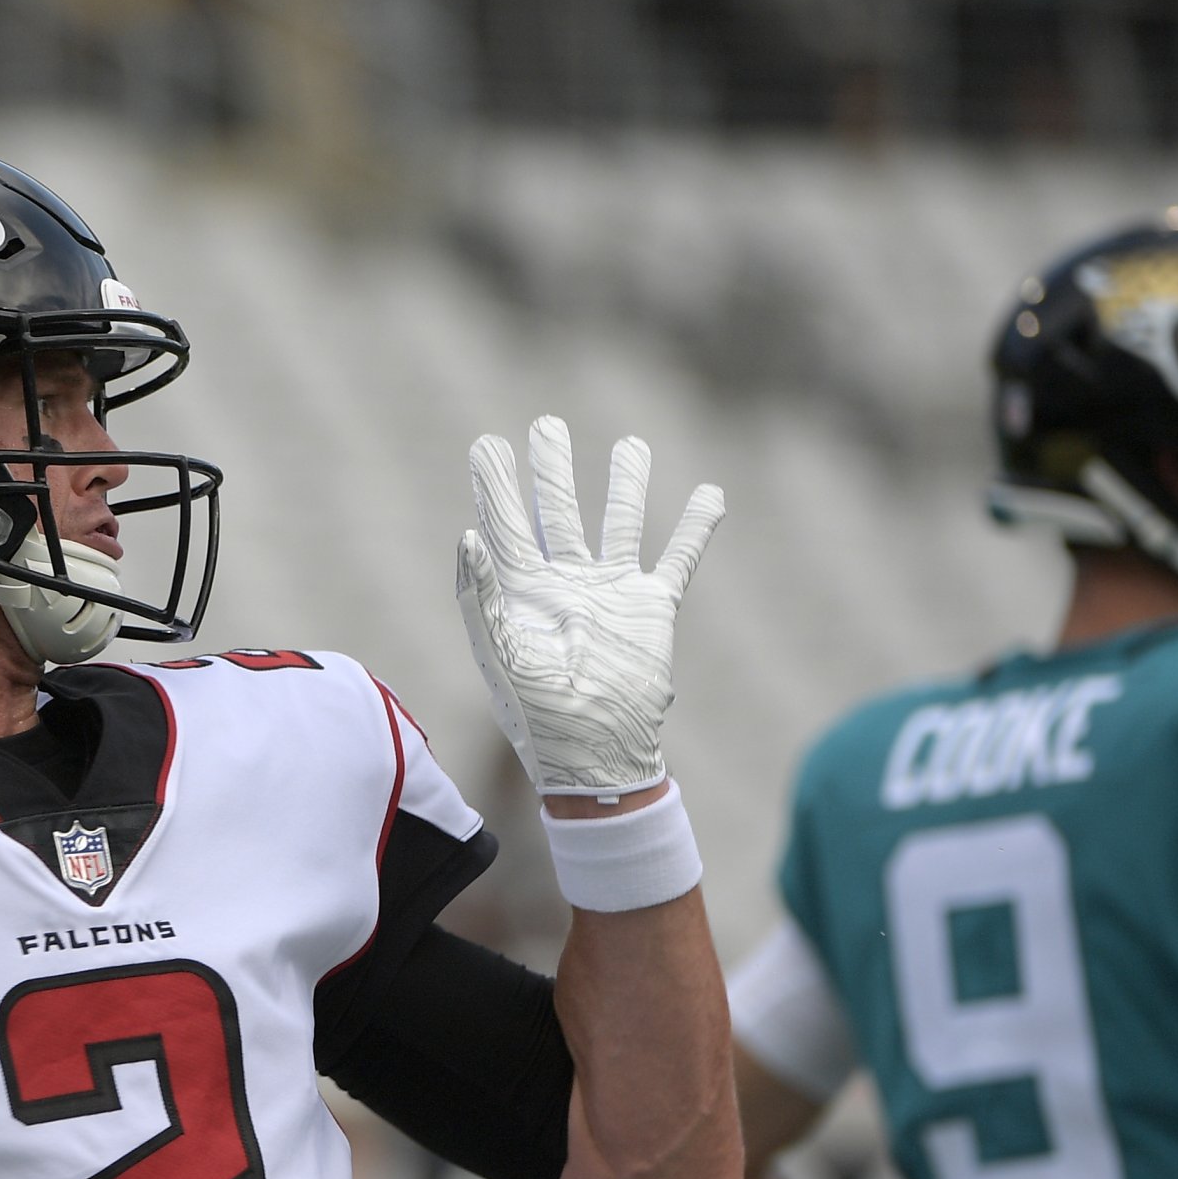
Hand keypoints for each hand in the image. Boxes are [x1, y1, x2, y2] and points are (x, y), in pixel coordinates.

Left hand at [457, 417, 722, 796]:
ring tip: (631, 445)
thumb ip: (481, 594)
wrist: (595, 753)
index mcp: (522, 593)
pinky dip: (695, 527)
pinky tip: (710, 494)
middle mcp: (566, 585)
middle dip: (552, 471)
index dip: (496, 486)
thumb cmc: (537, 714)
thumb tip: (467, 536)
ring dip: (624, 486)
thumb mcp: (499, 654)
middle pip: (558, 513)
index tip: (488, 444)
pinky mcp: (652, 609)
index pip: (506, 526)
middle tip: (549, 425)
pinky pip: (678, 559)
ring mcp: (611, 593)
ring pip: (620, 524)